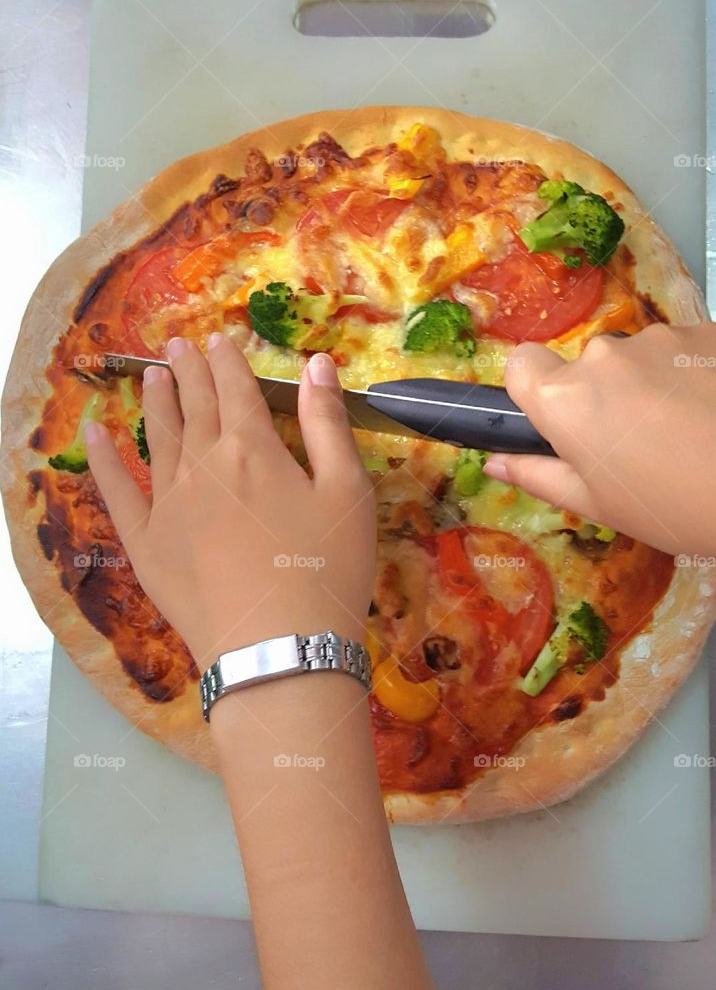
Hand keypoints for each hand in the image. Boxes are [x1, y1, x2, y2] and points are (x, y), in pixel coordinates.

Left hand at [85, 337, 375, 672]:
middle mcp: (203, 463)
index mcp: (254, 448)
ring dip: (155, 402)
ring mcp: (168, 502)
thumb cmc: (327, 572)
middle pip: (194, 405)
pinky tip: (95, 434)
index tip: (218, 339)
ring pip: (158, 437)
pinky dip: (104, 459)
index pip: (237, 389)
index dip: (228, 361)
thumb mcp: (348, 494)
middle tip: (178, 345)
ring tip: (151, 377)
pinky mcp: (145, 541)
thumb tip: (316, 363)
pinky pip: (117, 490)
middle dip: (189, 371)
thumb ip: (328, 425)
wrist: (277, 649)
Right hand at [485, 322, 715, 579]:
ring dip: (655, 387)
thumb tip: (498, 460)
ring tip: (696, 436)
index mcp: (568, 400)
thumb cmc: (683, 510)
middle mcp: (608, 355)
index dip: (536, 391)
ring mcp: (665, 337)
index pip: (521, 364)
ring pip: (644, 358)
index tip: (564, 421)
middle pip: (590, 367)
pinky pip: (689, 351)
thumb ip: (542, 477)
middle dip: (607, 398)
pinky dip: (699, 377)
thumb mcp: (603, 508)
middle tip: (643, 448)